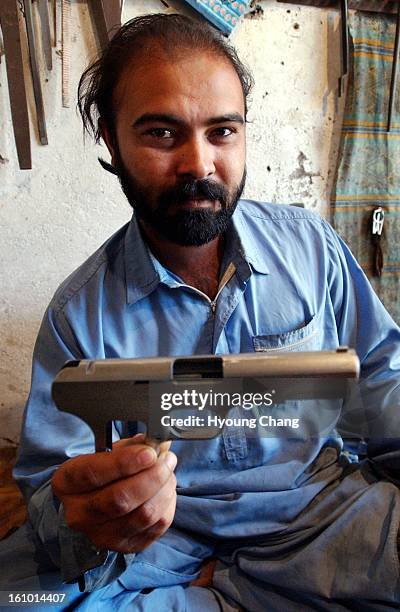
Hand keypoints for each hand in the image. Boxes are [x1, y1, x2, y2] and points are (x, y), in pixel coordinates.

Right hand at [51, 434, 176, 553]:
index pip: (93, 474)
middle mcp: (78, 514)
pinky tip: (166, 490)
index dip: (124, 463)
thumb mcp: (108, 452)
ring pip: (142, 515)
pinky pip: (156, 527)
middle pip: (120, 499)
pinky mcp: (124, 547)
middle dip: (152, 477)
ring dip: (164, 490)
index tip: (149, 453)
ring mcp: (100, 535)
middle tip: (167, 460)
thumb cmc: (103, 473)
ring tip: (168, 472)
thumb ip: (131, 446)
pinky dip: (167, 505)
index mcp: (67, 483)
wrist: (95, 503)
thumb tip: (156, 444)